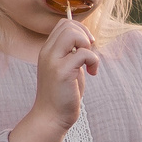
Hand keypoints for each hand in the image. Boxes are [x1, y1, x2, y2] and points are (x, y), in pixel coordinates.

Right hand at [27, 17, 100, 133]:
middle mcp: (47, 52)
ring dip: (87, 45)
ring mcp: (53, 61)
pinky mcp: (61, 72)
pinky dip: (93, 61)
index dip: (80, 30)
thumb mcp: (66, 67)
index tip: (87, 47)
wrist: (51, 117)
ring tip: (88, 63)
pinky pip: (84, 54)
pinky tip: (92, 73)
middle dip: (85, 36)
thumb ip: (72, 53)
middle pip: (68, 25)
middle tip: (89, 54)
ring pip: (73, 34)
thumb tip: (87, 38)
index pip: (63, 24)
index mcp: (48, 50)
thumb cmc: (63, 94)